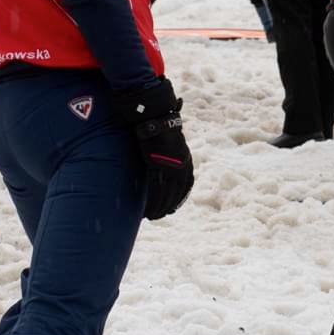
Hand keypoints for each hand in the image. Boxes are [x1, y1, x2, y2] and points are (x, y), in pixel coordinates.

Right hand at [111, 77, 193, 219]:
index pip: (186, 184)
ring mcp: (170, 167)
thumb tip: (166, 152)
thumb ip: (170, 152)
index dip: (180, 196)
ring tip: (154, 216)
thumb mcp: (171, 141)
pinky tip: (147, 209)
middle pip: (176, 193)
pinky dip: (152, 202)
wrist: (157, 118)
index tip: (174, 205)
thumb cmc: (162, 126)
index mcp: (186, 160)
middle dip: (169, 205)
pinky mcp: (157, 167)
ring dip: (160, 207)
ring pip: (166, 195)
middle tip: (162, 214)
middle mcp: (181, 166)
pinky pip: (155, 190)